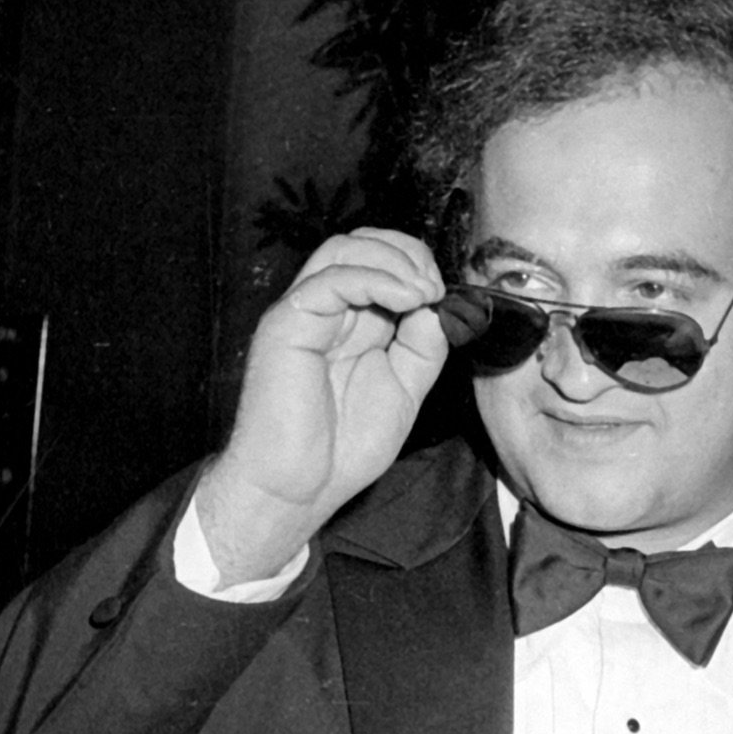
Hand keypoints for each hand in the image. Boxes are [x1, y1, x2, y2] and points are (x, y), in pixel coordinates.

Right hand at [197, 228, 450, 583]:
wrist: (299, 488)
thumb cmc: (342, 449)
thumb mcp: (405, 392)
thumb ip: (423, 347)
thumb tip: (438, 306)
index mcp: (350, 323)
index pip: (380, 264)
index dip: (417, 267)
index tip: (446, 296)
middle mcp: (324, 311)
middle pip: (360, 244)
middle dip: (407, 253)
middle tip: (436, 287)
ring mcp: (303, 313)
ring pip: (343, 250)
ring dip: (393, 260)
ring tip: (424, 291)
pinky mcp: (286, 324)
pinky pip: (330, 279)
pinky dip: (375, 278)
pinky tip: (406, 300)